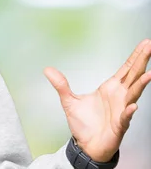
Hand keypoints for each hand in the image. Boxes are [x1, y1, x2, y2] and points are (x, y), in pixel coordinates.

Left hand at [44, 39, 150, 161]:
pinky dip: (129, 112)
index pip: (126, 69)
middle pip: (133, 76)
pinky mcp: (119, 126)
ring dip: (141, 84)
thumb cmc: (84, 124)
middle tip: (150, 46)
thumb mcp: (69, 101)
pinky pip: (125, 118)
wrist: (86, 145)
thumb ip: (61, 85)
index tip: (144, 44)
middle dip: (142, 61)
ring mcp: (121, 110)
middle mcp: (120, 97)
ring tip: (149, 74)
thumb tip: (48, 70)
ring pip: (133, 95)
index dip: (135, 57)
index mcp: (110, 89)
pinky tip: (133, 106)